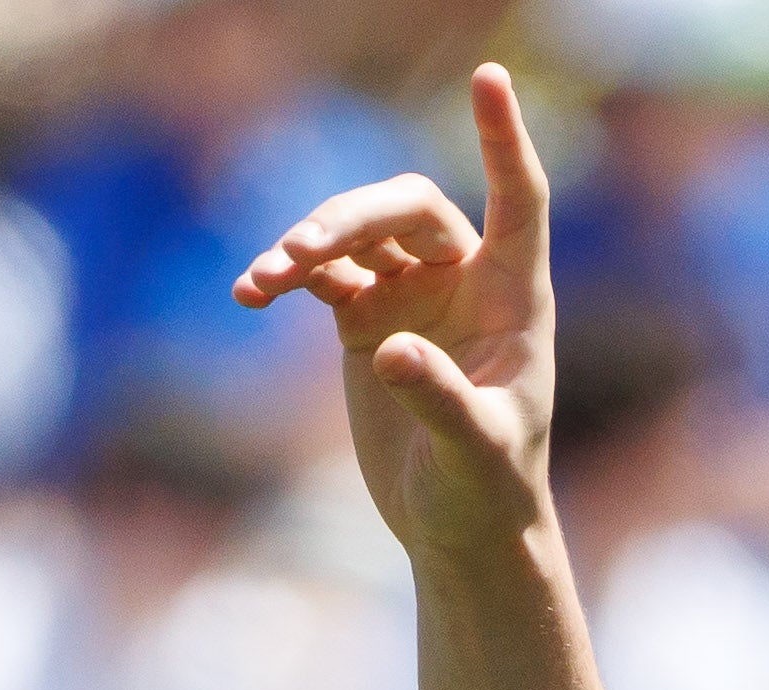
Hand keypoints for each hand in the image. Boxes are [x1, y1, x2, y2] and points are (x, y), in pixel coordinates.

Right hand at [235, 64, 556, 564]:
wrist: (458, 531)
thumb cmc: (489, 494)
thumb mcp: (475, 453)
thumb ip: (440, 399)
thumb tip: (393, 351)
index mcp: (513, 299)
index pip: (518, 201)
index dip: (503, 142)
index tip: (487, 79)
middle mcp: (464, 282)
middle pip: (406, 208)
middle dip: (351, 217)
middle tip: (302, 254)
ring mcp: (410, 295)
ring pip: (356, 234)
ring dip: (307, 245)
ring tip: (263, 279)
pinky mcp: (364, 321)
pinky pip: (319, 275)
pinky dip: (283, 278)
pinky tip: (249, 294)